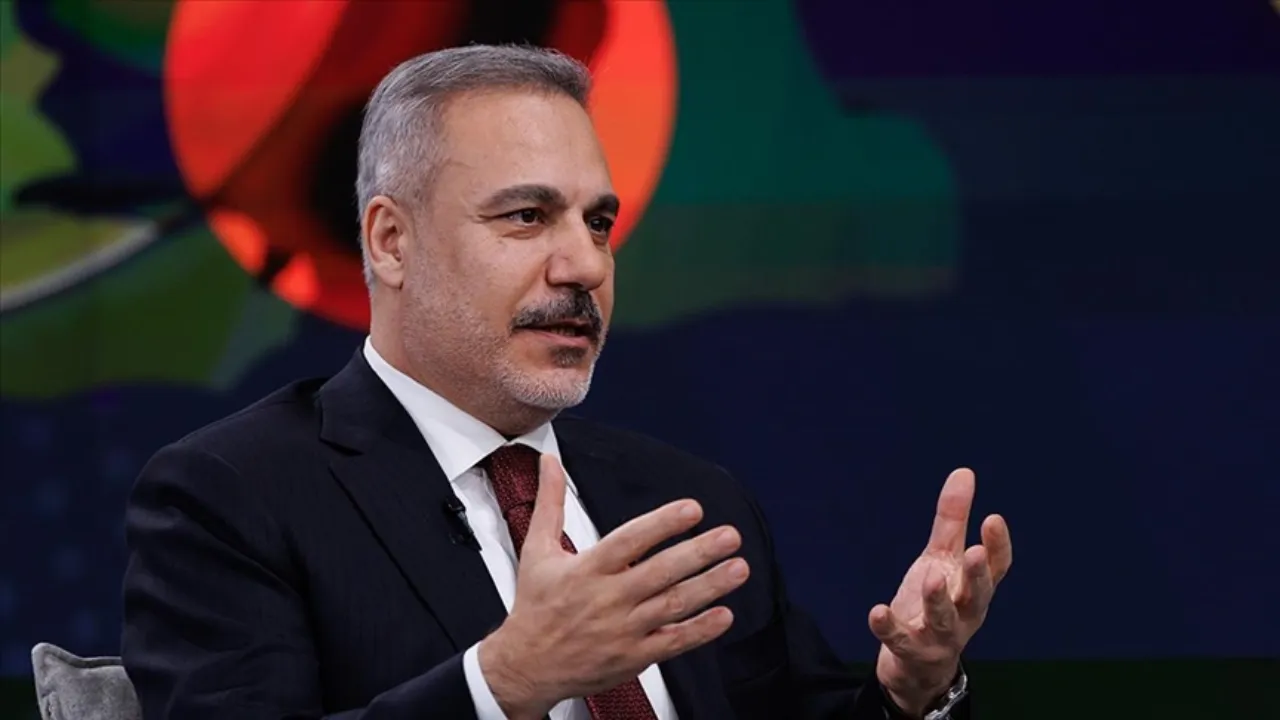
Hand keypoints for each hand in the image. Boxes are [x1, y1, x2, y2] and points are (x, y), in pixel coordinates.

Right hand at [479, 455, 749, 719]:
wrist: (527, 666)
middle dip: (698, 553)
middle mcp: (607, 598)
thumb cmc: (536, 606)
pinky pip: (672, 642)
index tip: (691, 509)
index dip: (661, 524)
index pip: (629, 541)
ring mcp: (623, 630)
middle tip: (729, 536)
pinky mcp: (633, 656)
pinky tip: (724, 615)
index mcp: (587, 569)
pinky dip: (699, 631)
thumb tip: (549, 461)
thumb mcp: (536, 550)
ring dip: (709, 586)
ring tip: (738, 568)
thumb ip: (550, 503)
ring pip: (672, 605)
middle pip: (659, 572)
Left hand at [870, 468, 1011, 716]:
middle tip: (974, 552)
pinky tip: (877, 611)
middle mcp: (964, 614)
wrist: (915, 663)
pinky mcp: (911, 651)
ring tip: (931, 579)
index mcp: (973, 588)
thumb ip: (953, 520)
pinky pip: (900, 640)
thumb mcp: (941, 558)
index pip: (996, 568)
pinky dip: (888, 627)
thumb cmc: (934, 602)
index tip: (994, 518)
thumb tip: (964, 471)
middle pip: (976, 596)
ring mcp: (939, 636)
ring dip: (938, 601)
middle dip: (976, 575)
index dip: (999, 546)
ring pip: (944, 620)